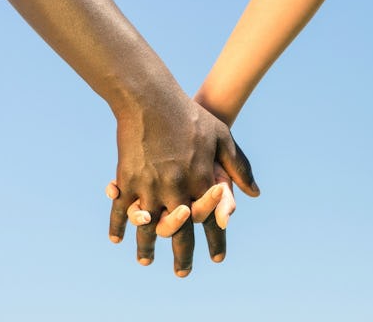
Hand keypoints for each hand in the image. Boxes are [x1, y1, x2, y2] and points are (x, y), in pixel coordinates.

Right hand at [109, 96, 257, 276]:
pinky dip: (118, 226)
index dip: (216, 241)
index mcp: (200, 182)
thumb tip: (255, 194)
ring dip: (146, 247)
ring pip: (147, 227)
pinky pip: (120, 210)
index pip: (212, 221)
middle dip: (182, 256)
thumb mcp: (222, 138)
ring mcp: (149, 187)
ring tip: (145, 261)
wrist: (152, 99)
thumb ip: (238, 168)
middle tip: (182, 273)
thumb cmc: (191, 116)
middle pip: (179, 233)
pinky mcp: (127, 180)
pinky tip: (118, 239)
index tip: (218, 258)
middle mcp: (176, 190)